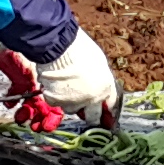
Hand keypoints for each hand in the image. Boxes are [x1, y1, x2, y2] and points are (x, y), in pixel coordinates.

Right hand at [0, 28, 119, 126]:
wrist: (60, 48)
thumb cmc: (82, 49)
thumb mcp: (99, 63)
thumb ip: (100, 78)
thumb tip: (97, 83)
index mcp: (105, 89)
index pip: (110, 105)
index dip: (107, 108)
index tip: (104, 111)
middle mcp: (90, 100)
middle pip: (93, 116)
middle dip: (91, 115)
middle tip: (86, 112)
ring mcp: (72, 102)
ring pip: (72, 110)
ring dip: (71, 104)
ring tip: (66, 91)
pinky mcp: (55, 101)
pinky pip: (55, 102)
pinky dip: (54, 96)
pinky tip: (53, 86)